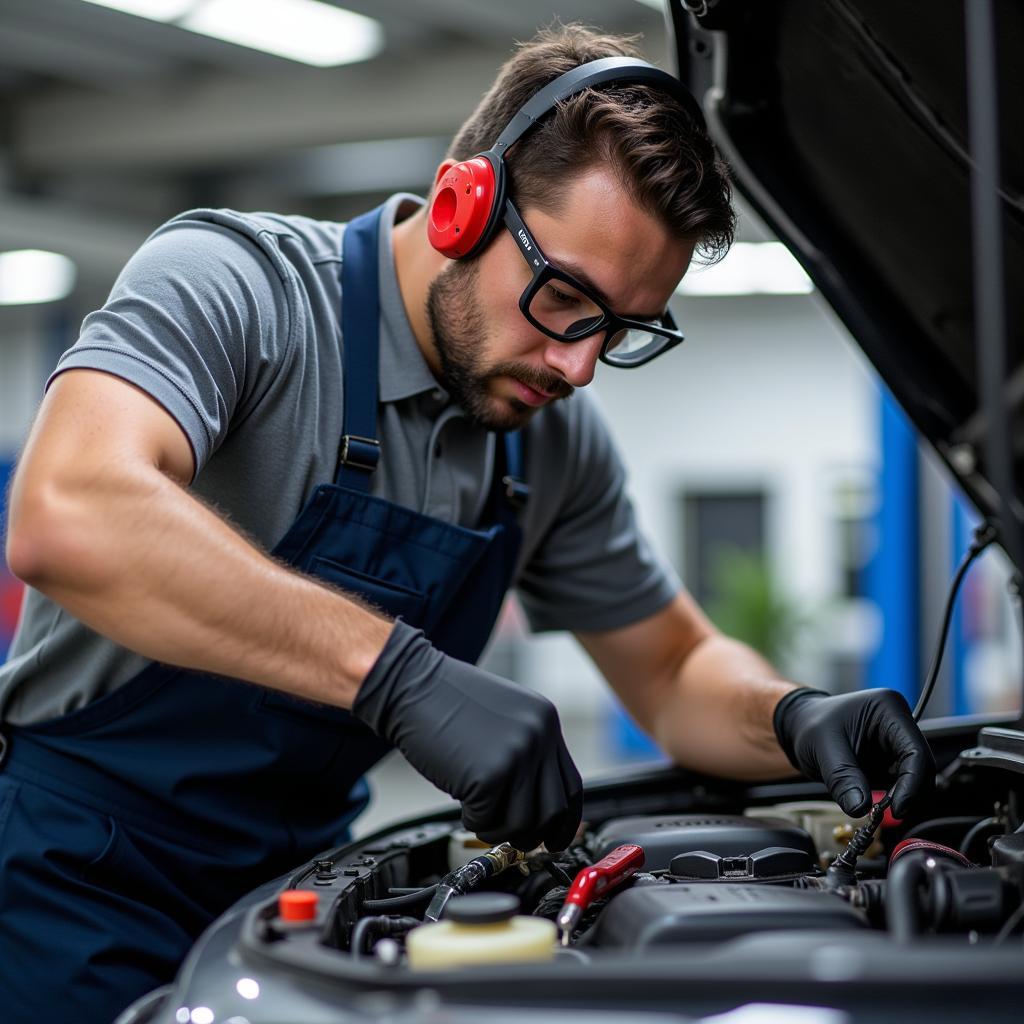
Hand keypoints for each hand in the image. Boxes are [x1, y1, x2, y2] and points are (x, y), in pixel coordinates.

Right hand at [353, 619, 582, 850]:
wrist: (412, 683)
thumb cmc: (448, 699)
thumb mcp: (506, 715)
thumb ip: (527, 749)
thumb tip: (536, 800)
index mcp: (545, 721)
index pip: (571, 787)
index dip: (563, 821)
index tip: (553, 838)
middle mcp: (538, 737)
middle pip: (552, 811)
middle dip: (529, 832)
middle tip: (508, 833)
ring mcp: (516, 756)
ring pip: (521, 823)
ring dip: (496, 828)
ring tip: (477, 812)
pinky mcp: (488, 776)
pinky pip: (486, 819)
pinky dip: (472, 819)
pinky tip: (462, 801)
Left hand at [772, 687, 934, 817]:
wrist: (800, 727)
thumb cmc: (810, 725)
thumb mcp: (822, 748)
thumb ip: (842, 777)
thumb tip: (860, 807)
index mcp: (888, 708)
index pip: (915, 750)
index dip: (912, 783)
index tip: (898, 808)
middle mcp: (898, 724)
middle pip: (922, 767)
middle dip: (909, 793)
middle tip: (885, 813)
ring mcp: (897, 743)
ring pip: (916, 779)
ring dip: (901, 797)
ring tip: (875, 807)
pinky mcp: (891, 760)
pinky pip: (902, 784)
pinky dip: (893, 798)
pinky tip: (873, 801)